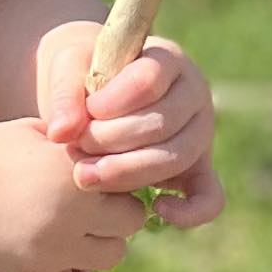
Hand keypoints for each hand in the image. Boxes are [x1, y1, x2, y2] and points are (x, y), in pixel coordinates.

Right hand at [0, 119, 148, 271]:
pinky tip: (65, 268)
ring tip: (69, 233)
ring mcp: (51, 250)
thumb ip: (82, 143)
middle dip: (113, 213)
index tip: (94, 176)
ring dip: (98, 246)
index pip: (131, 180)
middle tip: (85, 206)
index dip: (117, 177)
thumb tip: (124, 150)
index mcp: (72, 170)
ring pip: (113, 258)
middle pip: (130, 223)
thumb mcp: (36, 133)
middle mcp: (69, 212)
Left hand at [34, 23, 224, 232]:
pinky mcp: (198, 169)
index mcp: (167, 59)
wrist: (90, 95)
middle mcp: (193, 94)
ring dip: (128, 172)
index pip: (149, 79)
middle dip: (111, 141)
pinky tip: (155, 208)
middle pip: (162, 124)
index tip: (85, 112)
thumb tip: (62, 133)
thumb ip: (64, 94)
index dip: (113, 100)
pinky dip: (188, 211)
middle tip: (75, 147)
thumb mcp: (67, 68)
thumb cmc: (82, 74)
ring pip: (176, 158)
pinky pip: (209, 197)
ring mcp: (200, 132)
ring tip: (86, 175)